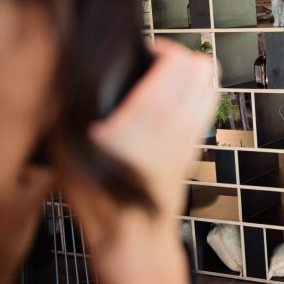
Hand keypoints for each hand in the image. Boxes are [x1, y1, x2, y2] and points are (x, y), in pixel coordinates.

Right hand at [55, 39, 216, 249]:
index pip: (178, 58)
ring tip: (167, 77)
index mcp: (152, 110)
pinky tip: (173, 102)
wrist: (133, 236)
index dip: (160, 47)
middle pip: (203, 65)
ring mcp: (193, 132)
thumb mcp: (70, 144)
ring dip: (194, 74)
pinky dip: (199, 94)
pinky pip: (209, 106)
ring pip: (213, 84)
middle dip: (180, 55)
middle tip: (155, 61)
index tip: (141, 51)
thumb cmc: (102, 198)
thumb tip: (79, 79)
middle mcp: (180, 117)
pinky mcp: (196, 146)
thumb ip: (77, 103)